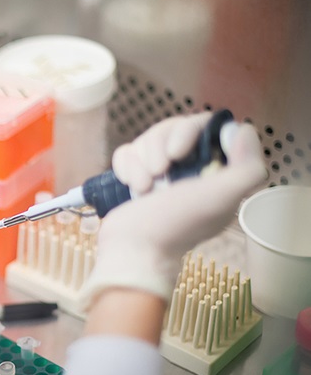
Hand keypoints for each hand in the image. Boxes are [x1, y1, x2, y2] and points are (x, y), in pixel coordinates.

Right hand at [81, 112, 266, 305]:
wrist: (133, 248)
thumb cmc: (176, 225)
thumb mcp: (222, 198)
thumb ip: (248, 166)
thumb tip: (241, 130)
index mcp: (214, 171)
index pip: (205, 126)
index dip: (189, 132)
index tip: (180, 153)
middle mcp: (189, 169)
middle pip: (172, 127)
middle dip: (160, 148)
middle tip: (160, 173)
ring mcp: (159, 172)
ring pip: (147, 138)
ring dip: (141, 162)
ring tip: (144, 188)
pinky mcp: (133, 176)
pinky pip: (127, 152)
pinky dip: (126, 167)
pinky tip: (132, 186)